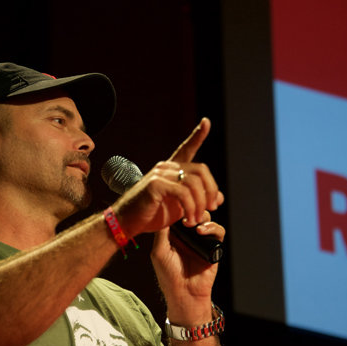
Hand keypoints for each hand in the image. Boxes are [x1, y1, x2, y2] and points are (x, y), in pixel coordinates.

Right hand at [112, 118, 223, 237]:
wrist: (126, 223)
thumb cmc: (150, 214)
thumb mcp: (180, 207)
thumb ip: (197, 200)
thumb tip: (219, 197)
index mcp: (171, 170)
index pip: (187, 148)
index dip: (197, 135)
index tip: (206, 122)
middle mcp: (166, 167)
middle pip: (201, 170)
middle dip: (211, 191)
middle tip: (211, 209)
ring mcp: (160, 174)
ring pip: (194, 183)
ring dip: (200, 205)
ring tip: (195, 220)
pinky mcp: (155, 184)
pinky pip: (183, 193)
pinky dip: (190, 208)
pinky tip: (187, 220)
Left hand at [151, 211, 225, 323]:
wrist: (184, 292)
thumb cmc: (168, 274)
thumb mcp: (159, 250)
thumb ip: (162, 232)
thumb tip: (164, 211)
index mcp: (174, 234)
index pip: (179, 213)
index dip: (179, 207)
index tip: (177, 204)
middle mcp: (188, 234)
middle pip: (194, 212)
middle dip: (192, 209)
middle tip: (185, 216)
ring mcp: (202, 239)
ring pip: (207, 218)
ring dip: (202, 217)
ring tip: (193, 225)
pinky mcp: (214, 246)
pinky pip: (218, 231)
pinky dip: (212, 228)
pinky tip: (202, 232)